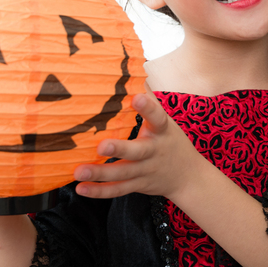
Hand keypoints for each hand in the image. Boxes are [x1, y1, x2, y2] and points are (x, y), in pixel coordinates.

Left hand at [74, 89, 203, 201]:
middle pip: (138, 151)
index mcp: (162, 132)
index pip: (158, 118)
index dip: (148, 108)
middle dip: (120, 149)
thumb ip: (150, 103)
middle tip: (101, 146)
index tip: (136, 97)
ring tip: (79, 171)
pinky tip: (81, 188)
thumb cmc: (171, 142)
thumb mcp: (167, 122)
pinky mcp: (138, 185)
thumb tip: (132, 75)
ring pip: (123, 173)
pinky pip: (118, 190)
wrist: (189, 177)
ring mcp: (146, 171)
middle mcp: (155, 152)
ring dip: (100, 173)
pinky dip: (99, 191)